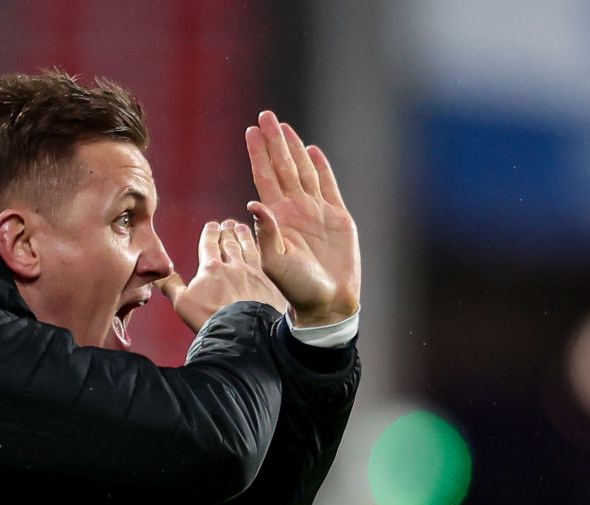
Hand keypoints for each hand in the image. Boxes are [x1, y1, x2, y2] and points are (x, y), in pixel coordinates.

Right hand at [157, 219, 286, 333]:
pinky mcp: (268, 282)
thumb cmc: (209, 318)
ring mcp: (253, 273)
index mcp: (211, 268)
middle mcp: (233, 266)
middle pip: (229, 243)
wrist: (241, 330)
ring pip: (247, 248)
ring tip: (241, 228)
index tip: (212, 225)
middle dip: (227, 232)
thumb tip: (158, 275)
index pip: (209, 245)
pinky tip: (261, 247)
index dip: (210, 233)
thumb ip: (171, 286)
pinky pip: (263, 259)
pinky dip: (260, 249)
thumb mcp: (182, 303)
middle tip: (227, 223)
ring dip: (244, 236)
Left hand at [245, 111, 360, 327]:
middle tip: (266, 116)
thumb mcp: (275, 263)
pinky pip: (328, 186)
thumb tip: (254, 204)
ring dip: (294, 148)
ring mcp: (316, 212)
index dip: (259, 154)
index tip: (251, 130)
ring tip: (285, 126)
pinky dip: (320, 167)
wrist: (327, 303)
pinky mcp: (337, 218)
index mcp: (277, 218)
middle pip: (282, 167)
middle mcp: (294, 210)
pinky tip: (312, 151)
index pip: (265, 177)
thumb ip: (266, 234)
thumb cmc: (297, 289)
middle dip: (274, 141)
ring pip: (303, 172)